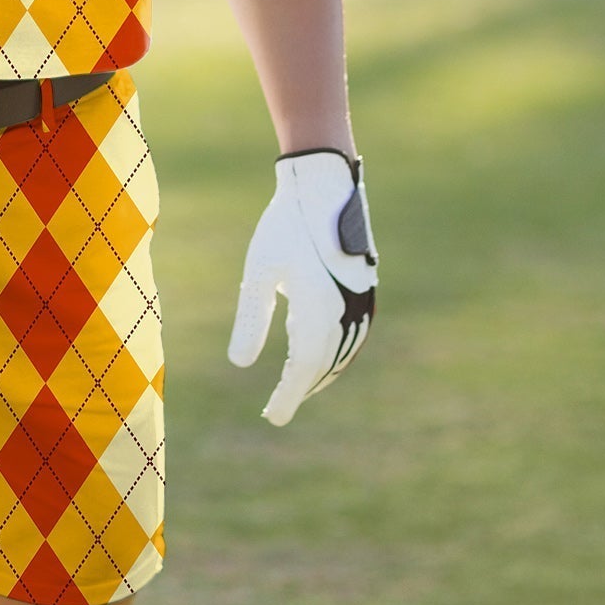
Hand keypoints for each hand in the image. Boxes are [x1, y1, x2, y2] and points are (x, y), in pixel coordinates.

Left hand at [228, 150, 376, 425]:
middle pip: (324, 366)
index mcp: (319, 311)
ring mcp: (361, 303)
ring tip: (296, 386)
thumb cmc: (284, 226)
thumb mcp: (259, 271)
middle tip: (278, 408)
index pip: (304, 369)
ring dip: (319, 373)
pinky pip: (353, 336)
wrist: (322, 187)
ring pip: (341, 353)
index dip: (289, 396)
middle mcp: (346, 313)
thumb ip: (251, 318)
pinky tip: (316, 353)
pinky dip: (335, 353)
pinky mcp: (365, 292)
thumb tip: (239, 365)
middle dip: (301, 388)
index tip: (272, 417)